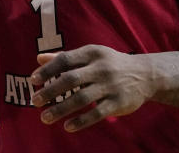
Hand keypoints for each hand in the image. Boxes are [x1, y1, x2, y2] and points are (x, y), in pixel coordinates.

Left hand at [29, 45, 153, 132]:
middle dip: (50, 91)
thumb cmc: (109, 63)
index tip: (33, 80)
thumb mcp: (90, 55)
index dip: (47, 70)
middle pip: (70, 79)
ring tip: (45, 118)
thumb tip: (38, 58)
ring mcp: (110, 86)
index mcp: (91, 53)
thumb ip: (64, 57)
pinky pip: (97, 113)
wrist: (145, 75)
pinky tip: (67, 127)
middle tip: (35, 101)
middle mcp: (100, 68)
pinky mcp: (118, 103)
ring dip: (61, 109)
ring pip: (81, 98)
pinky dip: (81, 121)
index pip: (64, 60)